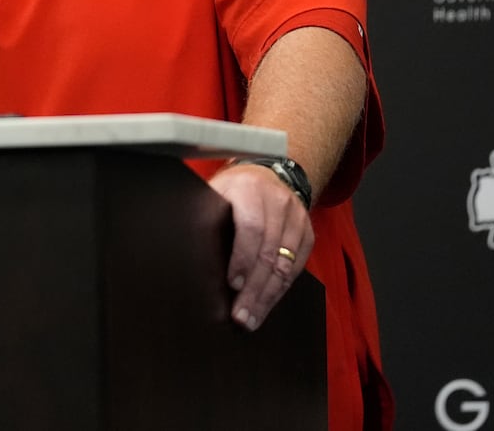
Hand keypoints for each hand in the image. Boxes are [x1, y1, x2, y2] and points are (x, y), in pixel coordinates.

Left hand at [208, 162, 313, 330]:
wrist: (270, 175)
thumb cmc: (234, 190)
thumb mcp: (217, 192)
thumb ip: (208, 215)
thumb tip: (185, 251)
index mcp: (249, 189)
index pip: (250, 227)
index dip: (242, 258)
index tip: (232, 284)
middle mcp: (277, 202)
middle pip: (269, 252)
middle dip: (254, 289)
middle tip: (241, 316)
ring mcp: (296, 218)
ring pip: (286, 265)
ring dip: (268, 296)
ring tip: (252, 318)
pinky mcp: (307, 234)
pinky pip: (297, 268)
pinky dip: (281, 290)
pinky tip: (267, 304)